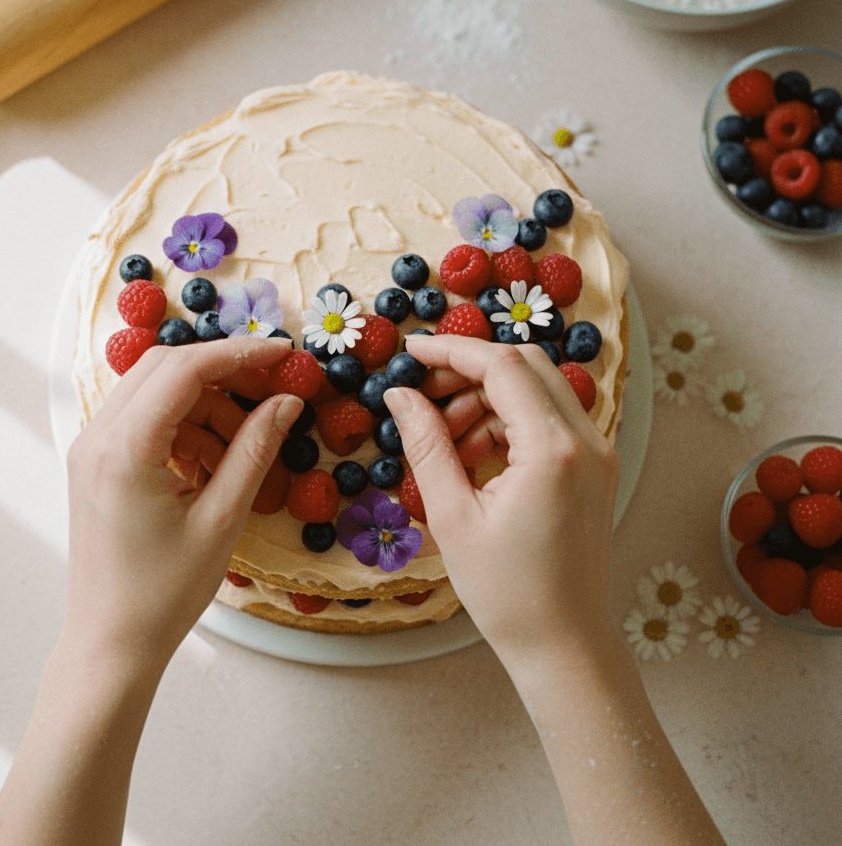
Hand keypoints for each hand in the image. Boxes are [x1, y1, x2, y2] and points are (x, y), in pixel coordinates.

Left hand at [64, 337, 302, 669]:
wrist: (111, 643)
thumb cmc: (163, 593)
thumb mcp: (222, 519)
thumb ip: (254, 450)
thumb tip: (286, 402)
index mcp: (124, 449)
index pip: (185, 369)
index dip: (240, 354)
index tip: (284, 355)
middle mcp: (97, 436)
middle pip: (166, 368)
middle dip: (224, 374)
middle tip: (272, 393)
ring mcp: (91, 448)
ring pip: (157, 391)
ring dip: (206, 406)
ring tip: (242, 450)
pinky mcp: (96, 462)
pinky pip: (146, 420)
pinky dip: (186, 428)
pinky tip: (213, 465)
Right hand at [384, 336, 618, 666]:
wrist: (564, 644)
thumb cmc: (508, 593)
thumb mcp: (452, 516)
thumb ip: (425, 444)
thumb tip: (399, 395)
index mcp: (553, 449)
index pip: (501, 366)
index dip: (449, 351)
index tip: (409, 353)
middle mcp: (586, 440)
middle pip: (524, 365)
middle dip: (467, 371)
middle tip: (422, 396)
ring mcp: (597, 453)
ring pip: (535, 389)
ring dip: (485, 399)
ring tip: (443, 441)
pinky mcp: (594, 468)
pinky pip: (546, 419)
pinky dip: (505, 422)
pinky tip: (471, 456)